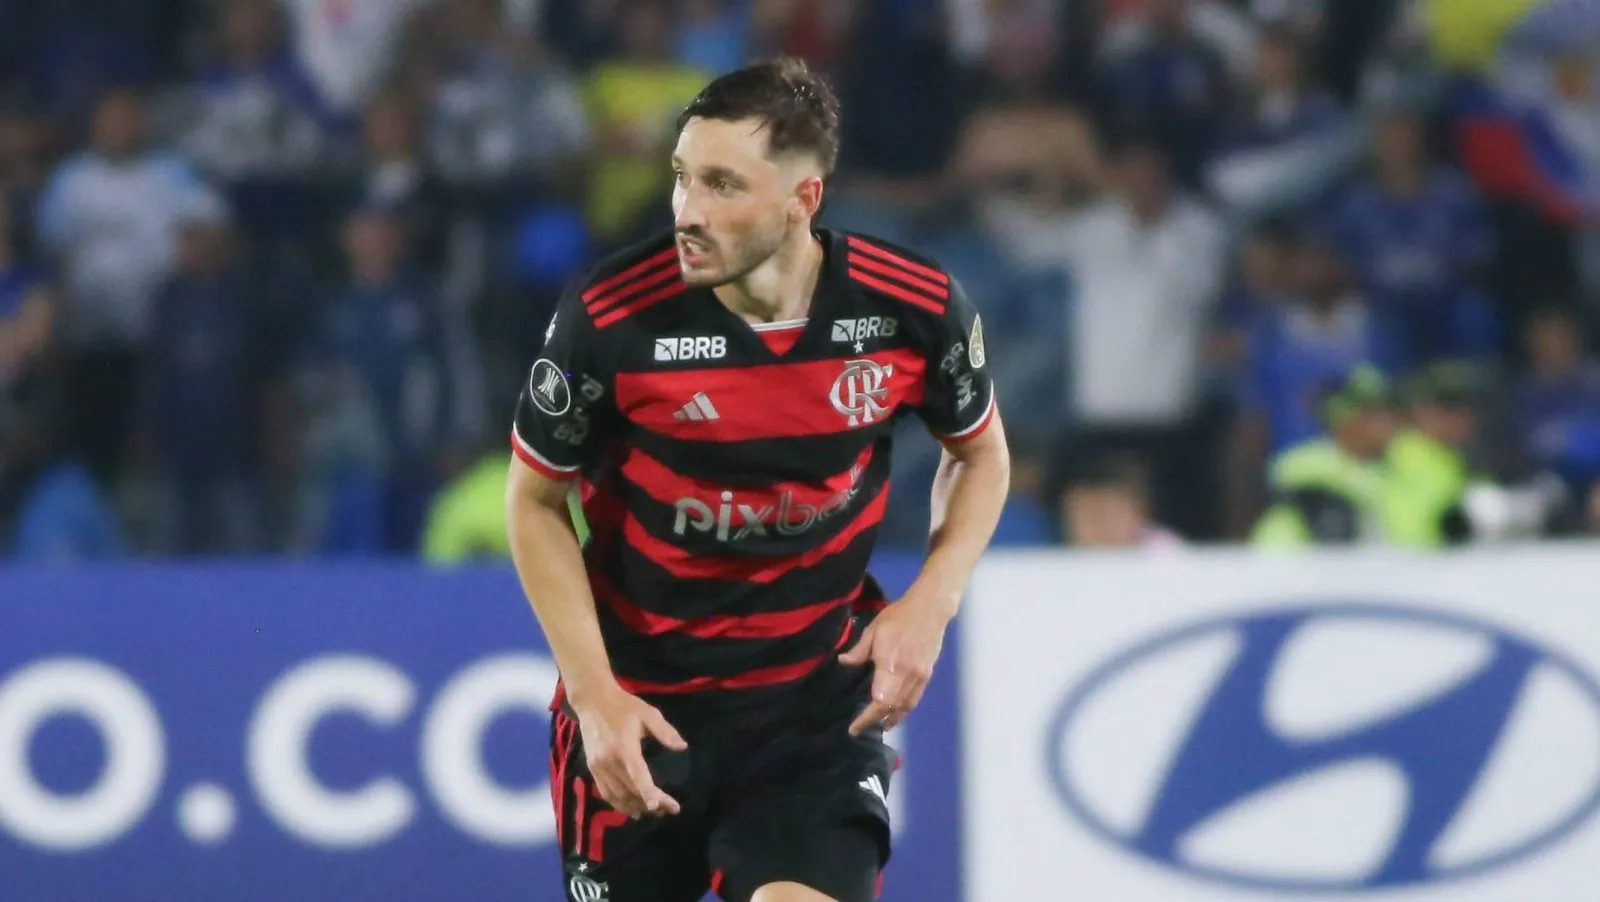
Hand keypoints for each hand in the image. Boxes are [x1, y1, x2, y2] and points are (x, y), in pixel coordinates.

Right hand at [571, 685, 687, 818]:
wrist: (593, 701)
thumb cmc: (623, 706)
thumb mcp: (648, 713)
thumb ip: (665, 731)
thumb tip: (682, 747)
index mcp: (625, 747)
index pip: (638, 776)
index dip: (649, 793)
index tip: (661, 806)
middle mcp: (610, 761)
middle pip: (631, 790)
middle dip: (651, 803)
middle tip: (670, 810)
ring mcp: (599, 766)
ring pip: (618, 796)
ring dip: (635, 807)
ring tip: (654, 812)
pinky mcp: (592, 768)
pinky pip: (606, 793)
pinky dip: (618, 804)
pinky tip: (631, 809)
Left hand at [839, 591, 953, 734]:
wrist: (930, 609)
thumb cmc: (899, 616)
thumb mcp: (874, 629)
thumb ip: (859, 650)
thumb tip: (843, 663)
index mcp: (890, 663)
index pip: (879, 700)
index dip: (867, 717)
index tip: (855, 728)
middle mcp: (907, 674)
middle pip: (892, 707)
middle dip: (876, 721)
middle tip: (861, 729)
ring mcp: (919, 676)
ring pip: (906, 706)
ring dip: (892, 719)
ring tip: (880, 726)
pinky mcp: (927, 674)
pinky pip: (915, 698)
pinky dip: (905, 709)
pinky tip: (897, 712)